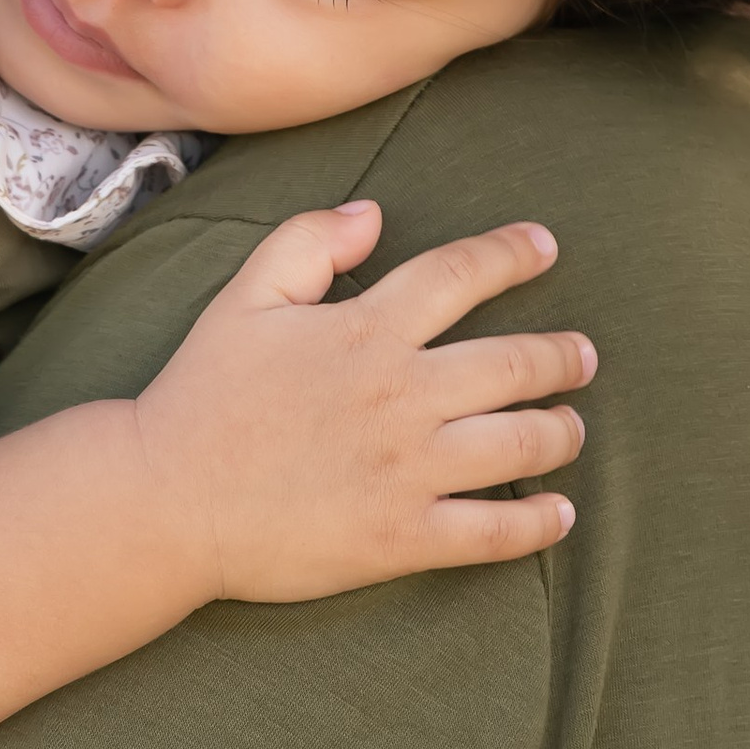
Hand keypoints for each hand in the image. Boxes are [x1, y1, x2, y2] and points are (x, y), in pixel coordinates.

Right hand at [132, 202, 589, 605]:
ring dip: (560, 431)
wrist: (165, 500)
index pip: (461, 274)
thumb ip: (308, 242)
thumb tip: (373, 211)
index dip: (511, 253)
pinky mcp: (402, 537)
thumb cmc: (202, 396)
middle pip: (514, 363)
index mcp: (366, 330)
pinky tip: (561, 514)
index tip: (545, 246)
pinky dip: (537, 523)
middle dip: (562, 355)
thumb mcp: (244, 298)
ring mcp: (407, 469)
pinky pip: (492, 532)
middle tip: (584, 355)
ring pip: (520, 444)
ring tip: (573, 427)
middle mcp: (401, 394)